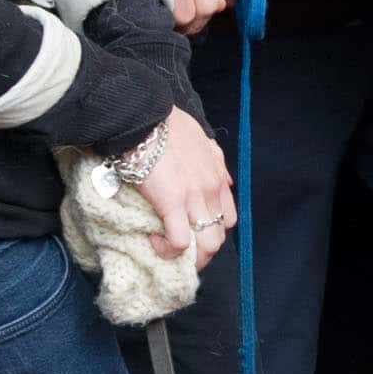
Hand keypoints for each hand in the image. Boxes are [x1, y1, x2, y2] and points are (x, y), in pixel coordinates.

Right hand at [132, 106, 236, 271]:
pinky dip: (168, 249)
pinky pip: (179, 240)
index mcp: (217, 178)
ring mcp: (194, 198)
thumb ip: (216, 161)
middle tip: (182, 257)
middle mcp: (212, 191)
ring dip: (191, 258)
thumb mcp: (202, 141)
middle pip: (219, 236)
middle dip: (203, 253)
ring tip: (170, 256)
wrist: (144, 115)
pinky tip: (155, 244)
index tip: (194, 235)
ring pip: (207, 244)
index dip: (212, 231)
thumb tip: (227, 182)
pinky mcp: (173, 203)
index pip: (228, 218)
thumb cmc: (166, 124)